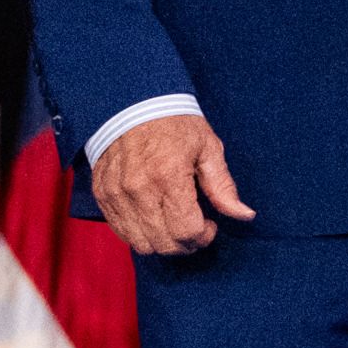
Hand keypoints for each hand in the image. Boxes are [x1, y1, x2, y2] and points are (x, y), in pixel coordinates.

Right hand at [97, 111, 252, 255]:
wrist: (133, 103)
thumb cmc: (176, 124)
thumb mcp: (208, 149)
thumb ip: (224, 187)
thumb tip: (245, 215)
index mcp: (168, 176)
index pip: (186, 231)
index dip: (204, 237)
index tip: (210, 225)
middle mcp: (138, 189)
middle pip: (164, 243)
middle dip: (186, 244)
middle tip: (195, 228)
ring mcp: (116, 194)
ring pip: (141, 243)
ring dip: (163, 242)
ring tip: (175, 224)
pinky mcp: (102, 194)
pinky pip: (121, 231)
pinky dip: (140, 234)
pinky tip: (154, 218)